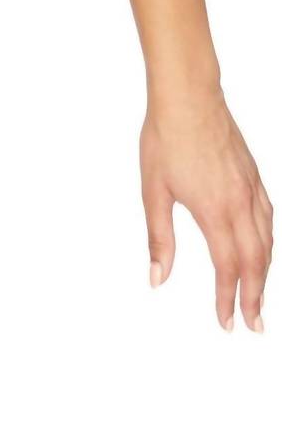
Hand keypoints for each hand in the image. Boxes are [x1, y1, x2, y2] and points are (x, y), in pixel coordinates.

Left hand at [141, 91, 272, 329]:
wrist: (188, 97)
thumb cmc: (165, 139)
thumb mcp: (153, 192)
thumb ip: (159, 238)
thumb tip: (158, 278)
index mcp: (215, 211)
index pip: (229, 268)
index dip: (229, 299)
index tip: (227, 323)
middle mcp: (241, 203)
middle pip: (256, 261)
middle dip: (255, 296)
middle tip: (253, 325)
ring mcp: (252, 189)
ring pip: (268, 241)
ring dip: (265, 273)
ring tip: (258, 297)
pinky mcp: (254, 176)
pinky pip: (270, 219)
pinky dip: (269, 243)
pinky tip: (263, 250)